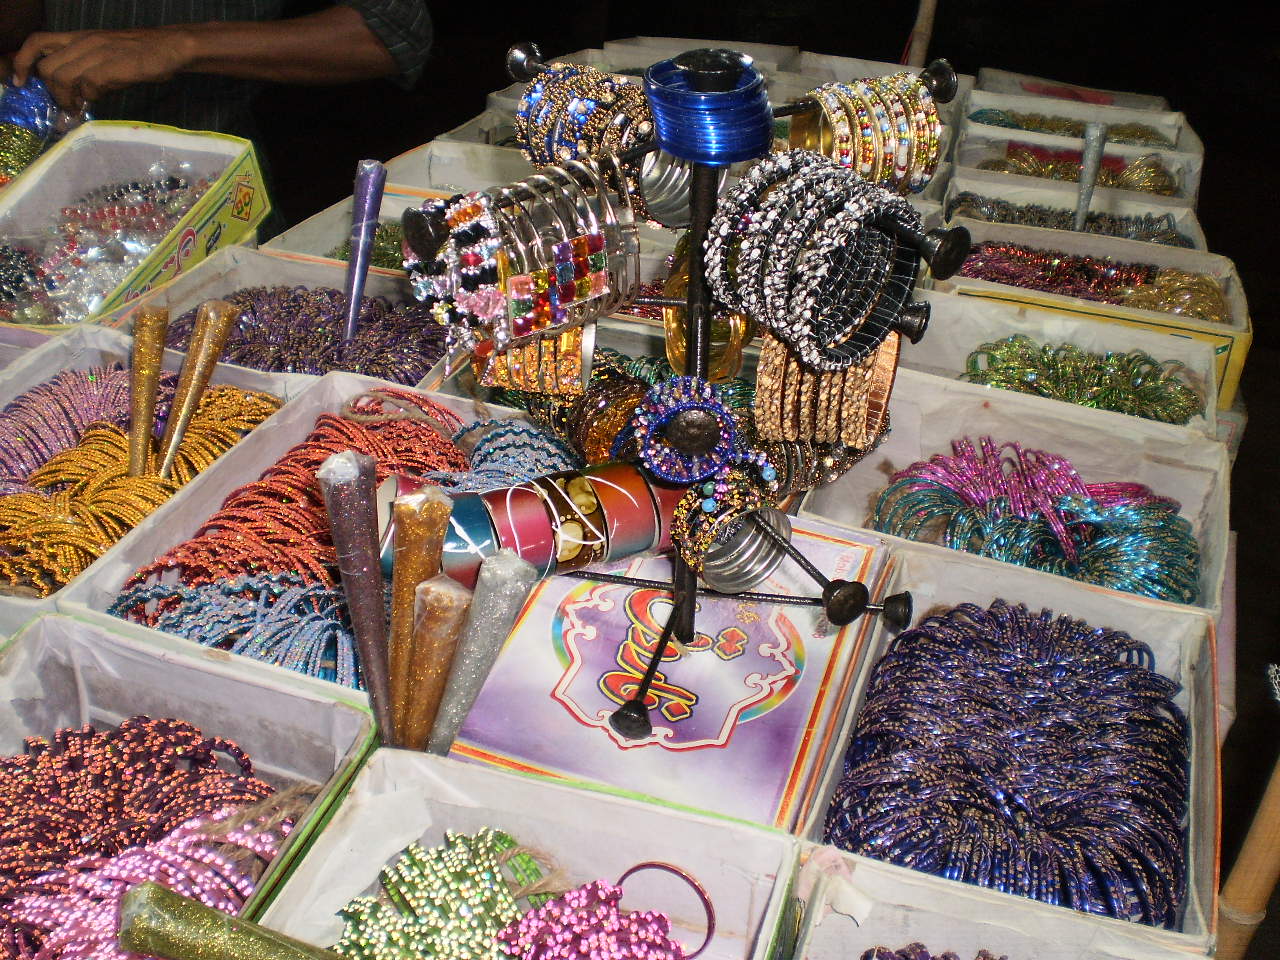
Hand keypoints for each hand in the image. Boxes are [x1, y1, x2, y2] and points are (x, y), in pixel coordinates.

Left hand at [12, 28, 192, 108]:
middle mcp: (83, 42)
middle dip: (52, 92)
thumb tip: (79, 94)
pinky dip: (89, 97)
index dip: (24, 62)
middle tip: (67, 105)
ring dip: (67, 98)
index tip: (21, 81)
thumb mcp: (109, 55)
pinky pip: (87, 85)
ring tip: (78, 109)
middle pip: (48, 67)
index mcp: (80, 37)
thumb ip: (90, 69)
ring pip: (62, 78)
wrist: (171, 48)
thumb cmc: (144, 54)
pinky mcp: (109, 67)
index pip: (39, 42)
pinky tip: (99, 100)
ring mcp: (96, 54)